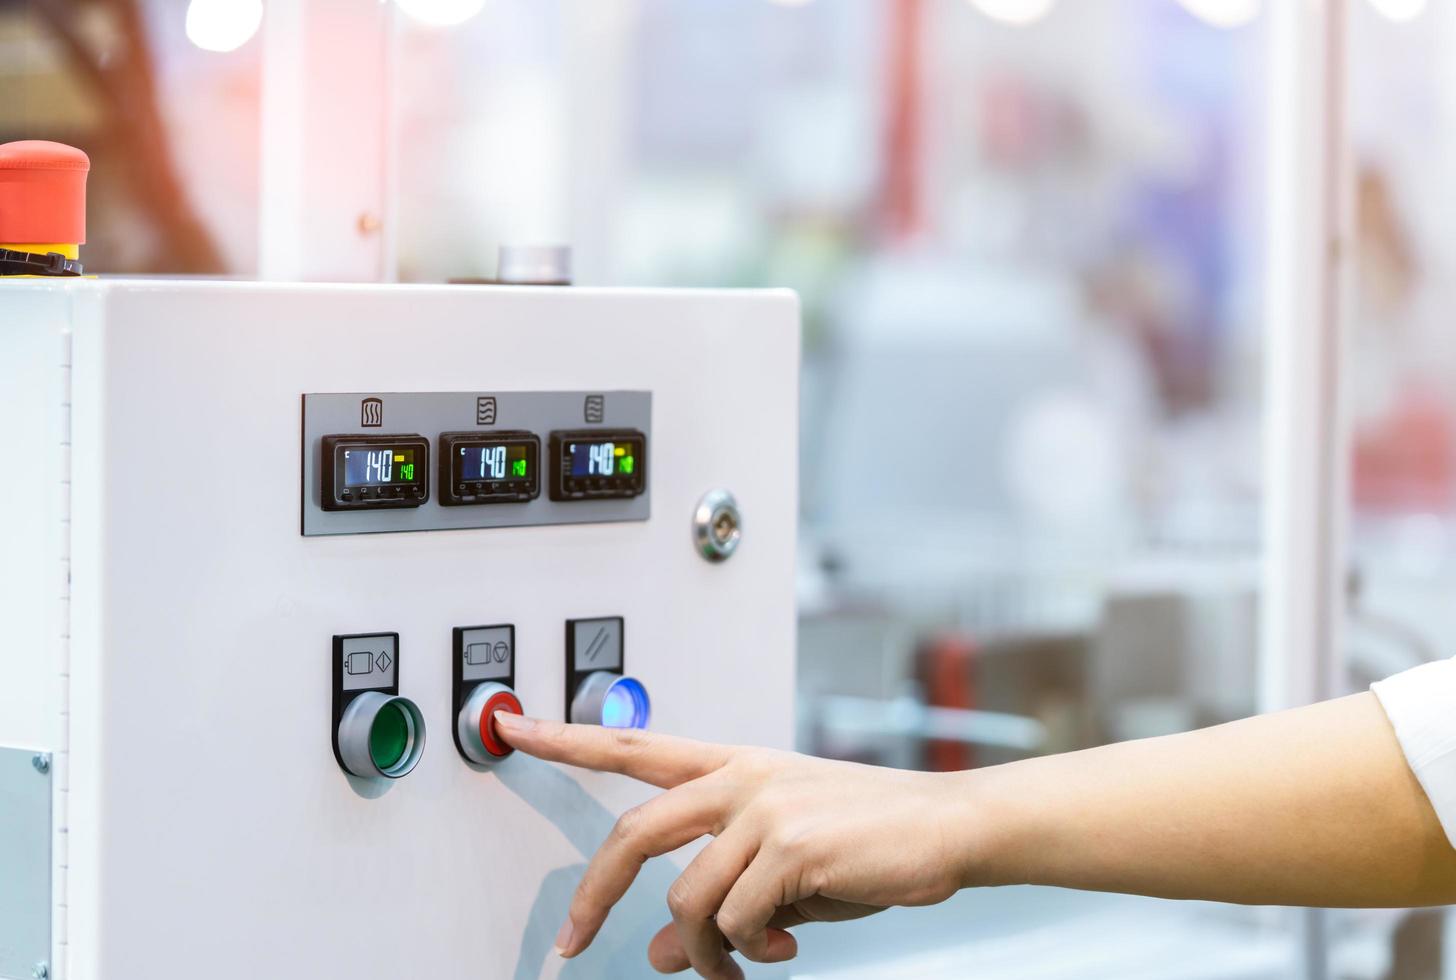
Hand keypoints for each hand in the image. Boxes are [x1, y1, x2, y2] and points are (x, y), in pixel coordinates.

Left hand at [492, 713, 973, 978]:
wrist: (947, 826)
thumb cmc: (864, 837)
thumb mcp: (777, 870)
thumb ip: (715, 898)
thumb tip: (659, 952)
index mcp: (732, 765)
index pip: (633, 744)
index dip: (566, 738)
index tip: (510, 728)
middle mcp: (739, 776)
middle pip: (633, 833)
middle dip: (593, 895)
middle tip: (570, 942)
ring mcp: (763, 806)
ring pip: (686, 899)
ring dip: (706, 953)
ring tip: (741, 967)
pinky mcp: (790, 846)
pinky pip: (737, 921)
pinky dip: (750, 954)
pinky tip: (784, 951)